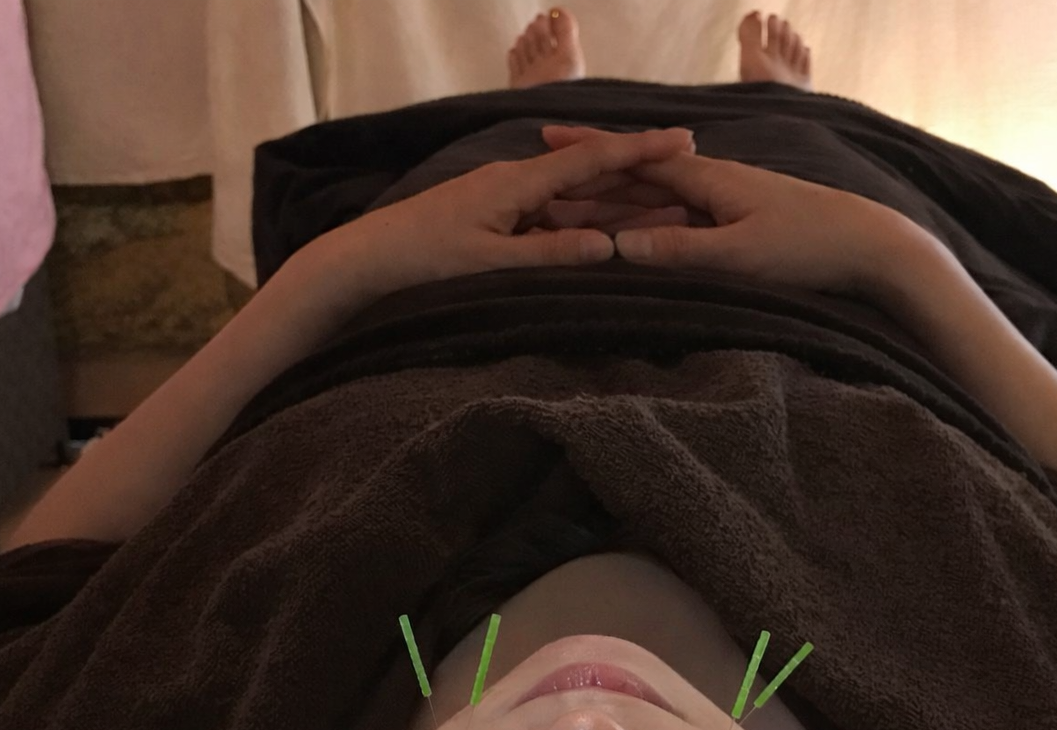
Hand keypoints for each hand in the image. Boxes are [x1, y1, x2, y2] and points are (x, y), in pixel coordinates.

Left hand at [332, 127, 695, 300]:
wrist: (369, 257)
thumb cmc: (425, 259)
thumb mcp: (493, 262)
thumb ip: (552, 253)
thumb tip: (609, 247)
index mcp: (518, 182)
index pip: (592, 160)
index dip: (641, 150)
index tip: (683, 139)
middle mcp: (514, 179)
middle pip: (587, 169)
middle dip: (637, 167)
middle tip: (687, 162)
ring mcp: (503, 194)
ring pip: (569, 193)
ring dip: (612, 195)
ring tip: (659, 196)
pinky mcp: (493, 212)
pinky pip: (548, 210)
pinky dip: (580, 217)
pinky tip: (600, 226)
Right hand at [542, 124, 926, 296]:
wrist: (871, 245)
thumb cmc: (807, 246)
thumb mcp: (738, 255)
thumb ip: (677, 249)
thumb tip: (618, 247)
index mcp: (708, 178)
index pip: (633, 159)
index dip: (590, 151)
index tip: (547, 140)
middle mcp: (715, 178)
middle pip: (640, 172)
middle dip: (594, 169)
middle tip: (545, 165)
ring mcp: (730, 196)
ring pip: (660, 192)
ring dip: (618, 193)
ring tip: (577, 195)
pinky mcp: (743, 216)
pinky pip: (682, 209)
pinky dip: (651, 212)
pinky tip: (642, 221)